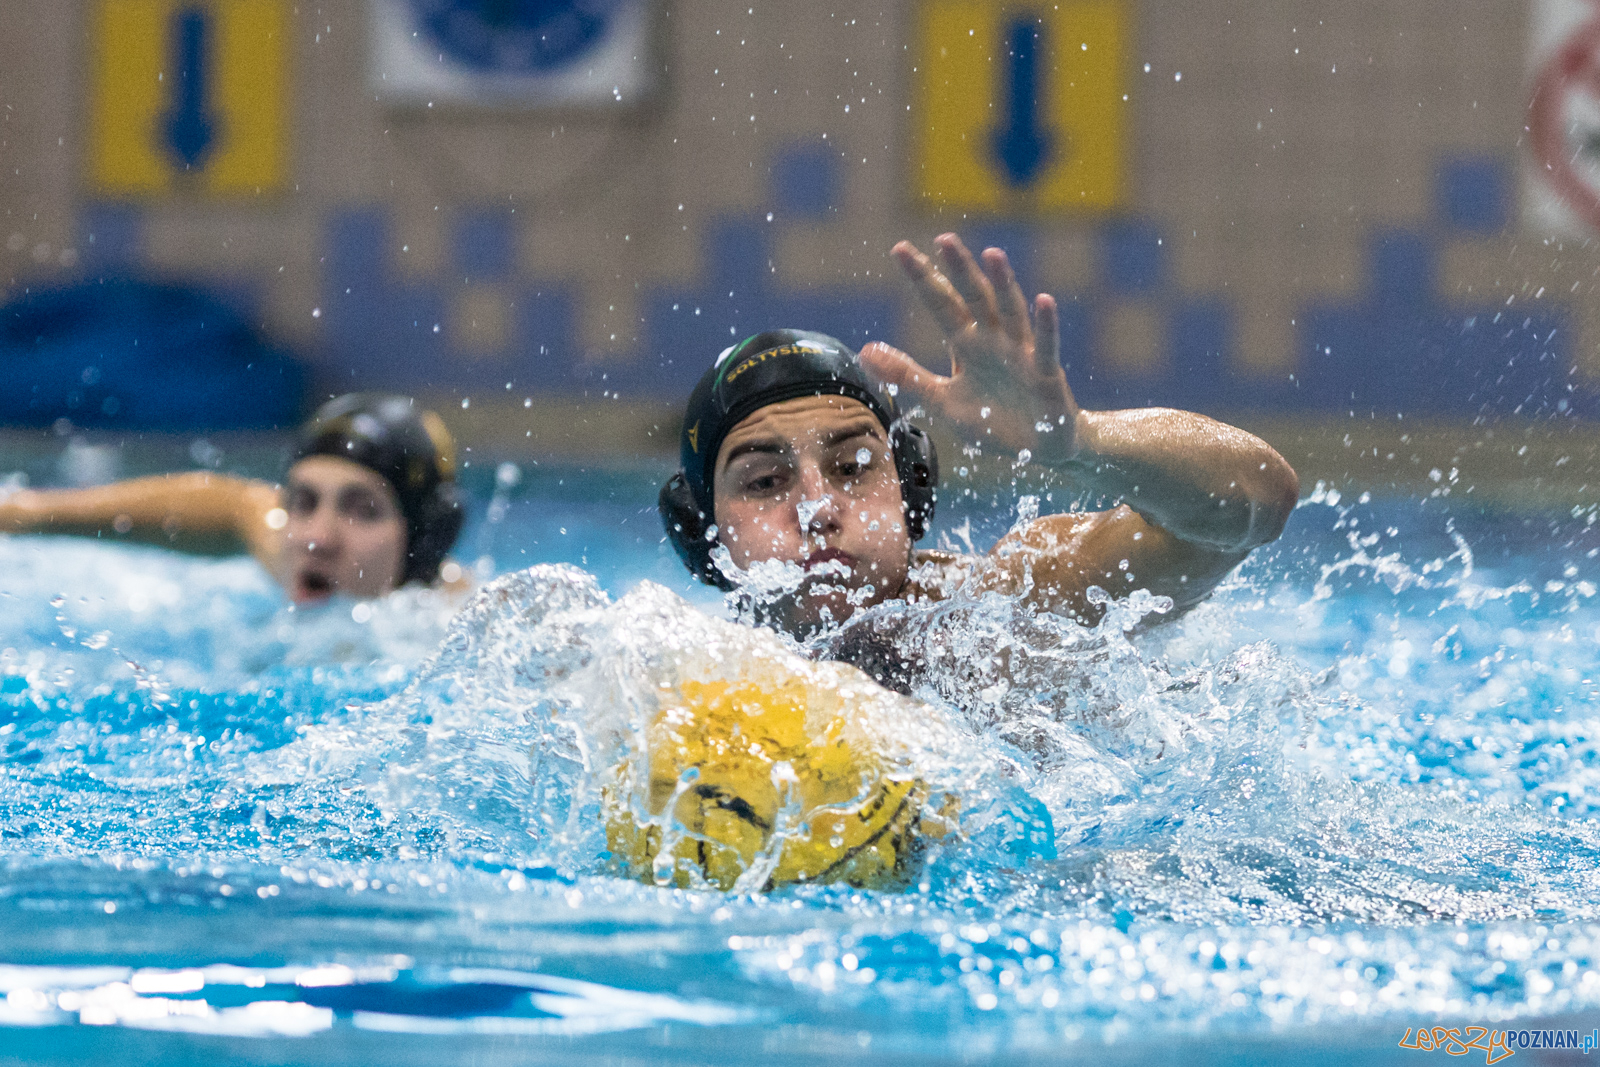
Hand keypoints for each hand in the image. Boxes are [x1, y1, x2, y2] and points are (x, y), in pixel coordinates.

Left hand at [860, 233, 1080, 466]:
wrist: (1039, 448)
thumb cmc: (993, 420)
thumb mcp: (942, 399)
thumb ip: (907, 374)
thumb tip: (863, 351)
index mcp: (967, 344)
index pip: (941, 303)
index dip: (923, 278)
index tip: (900, 249)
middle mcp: (993, 340)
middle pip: (974, 298)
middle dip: (960, 270)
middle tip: (944, 239)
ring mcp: (1021, 354)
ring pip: (1010, 313)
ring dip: (1003, 284)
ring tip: (992, 255)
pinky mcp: (1046, 374)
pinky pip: (1045, 346)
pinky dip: (1045, 325)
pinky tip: (1043, 300)